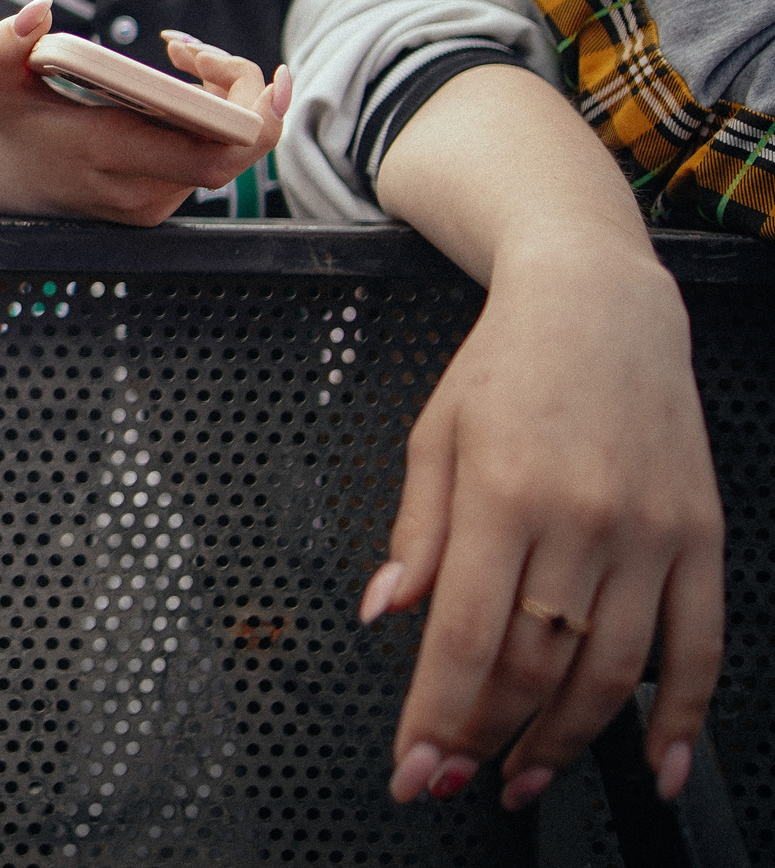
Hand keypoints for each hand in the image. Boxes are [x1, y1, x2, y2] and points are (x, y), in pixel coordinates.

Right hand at [0, 0, 286, 223]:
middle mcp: (139, 189)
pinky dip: (210, 122)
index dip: (258, 121)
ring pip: (224, 154)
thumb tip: (37, 8)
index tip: (273, 78)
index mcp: (108, 153)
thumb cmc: (5, 127)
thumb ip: (7, 41)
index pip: (213, 155)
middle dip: (241, 92)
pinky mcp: (158, 205)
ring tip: (185, 57)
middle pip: (235, 151)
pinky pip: (207, 161)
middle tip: (200, 52)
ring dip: (223, 102)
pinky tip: (181, 87)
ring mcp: (152, 204)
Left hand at [367, 67, 722, 809]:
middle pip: (534, 665)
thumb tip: (387, 612)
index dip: (437, 715)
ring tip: (522, 780)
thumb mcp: (432, 435)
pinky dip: (681, 718)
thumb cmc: (504, 368)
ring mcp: (652, 535)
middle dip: (485, 738)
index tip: (412, 767)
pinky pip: (699, 647)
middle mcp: (583, 520)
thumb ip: (415, 532)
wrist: (600, 306)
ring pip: (610, 672)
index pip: (466, 636)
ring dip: (565, 741)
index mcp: (504, 494)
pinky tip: (656, 767)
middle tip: (450, 782)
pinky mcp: (702, 540)